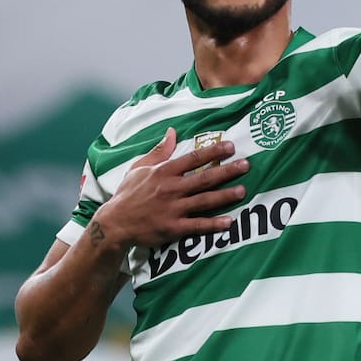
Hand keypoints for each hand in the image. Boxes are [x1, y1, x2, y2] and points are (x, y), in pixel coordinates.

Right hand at [95, 128, 247, 248]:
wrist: (114, 223)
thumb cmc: (127, 194)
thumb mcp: (139, 167)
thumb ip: (158, 151)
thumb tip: (172, 132)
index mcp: (163, 172)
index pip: (193, 159)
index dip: (213, 152)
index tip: (231, 147)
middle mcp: (171, 189)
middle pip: (204, 178)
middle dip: (227, 171)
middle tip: (246, 165)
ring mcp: (173, 209)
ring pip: (204, 200)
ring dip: (225, 195)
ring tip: (243, 191)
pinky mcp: (173, 228)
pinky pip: (197, 226)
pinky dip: (214, 224)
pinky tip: (229, 222)